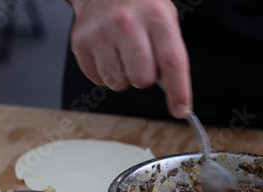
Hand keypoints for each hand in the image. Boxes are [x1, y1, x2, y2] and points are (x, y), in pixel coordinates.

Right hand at [68, 0, 190, 117]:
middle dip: (145, 77)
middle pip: (142, 80)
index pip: (172, 62)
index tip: (181, 110)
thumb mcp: (165, 20)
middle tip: (143, 60)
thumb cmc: (141, 9)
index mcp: (156, 16)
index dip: (178, 91)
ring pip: (119, 84)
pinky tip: (108, 53)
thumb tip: (178, 100)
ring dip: (124, 77)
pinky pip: (99, 80)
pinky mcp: (81, 42)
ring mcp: (101, 32)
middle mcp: (127, 23)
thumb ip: (172, 56)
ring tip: (123, 54)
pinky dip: (106, 74)